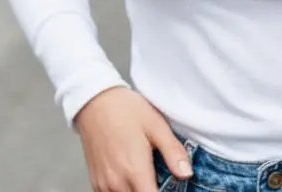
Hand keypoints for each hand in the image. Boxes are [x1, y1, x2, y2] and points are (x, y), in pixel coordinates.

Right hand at [73, 86, 192, 191]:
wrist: (94, 100)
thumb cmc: (124, 109)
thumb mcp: (156, 124)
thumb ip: (173, 151)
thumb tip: (187, 173)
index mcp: (135, 171)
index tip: (171, 189)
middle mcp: (117, 183)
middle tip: (160, 180)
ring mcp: (104, 185)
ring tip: (146, 178)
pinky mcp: (96, 182)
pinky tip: (131, 179)